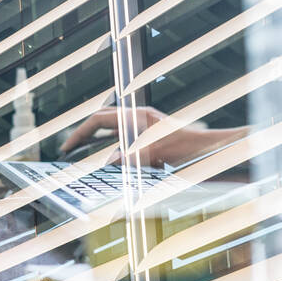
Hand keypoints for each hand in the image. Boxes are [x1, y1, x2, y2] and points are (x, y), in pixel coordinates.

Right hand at [62, 106, 238, 167]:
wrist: (215, 149)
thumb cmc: (191, 149)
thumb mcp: (157, 155)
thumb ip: (131, 158)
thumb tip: (109, 162)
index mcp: (138, 116)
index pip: (99, 119)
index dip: (79, 133)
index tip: (66, 149)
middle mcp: (142, 118)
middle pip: (104, 121)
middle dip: (85, 134)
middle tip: (70, 150)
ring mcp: (149, 127)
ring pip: (116, 131)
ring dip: (100, 142)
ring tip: (85, 156)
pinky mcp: (156, 138)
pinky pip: (128, 141)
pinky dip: (116, 150)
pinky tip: (114, 164)